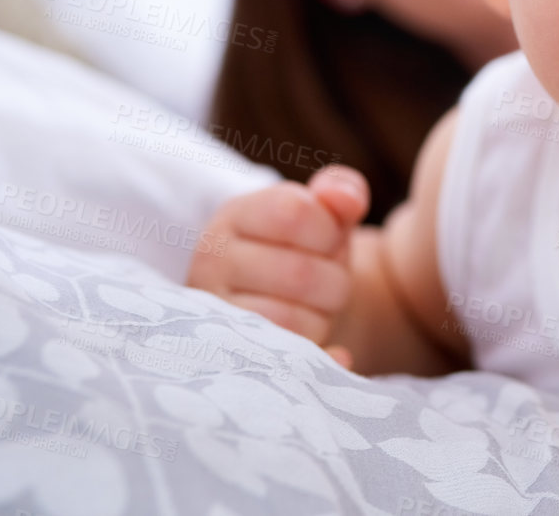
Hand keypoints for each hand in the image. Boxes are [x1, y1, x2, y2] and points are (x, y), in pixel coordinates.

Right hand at [188, 165, 370, 365]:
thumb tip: (347, 200)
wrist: (270, 298)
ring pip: (292, 323)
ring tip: (315, 306)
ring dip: (323, 316)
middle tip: (328, 279)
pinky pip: (283, 366)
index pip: (295, 213)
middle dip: (334, 278)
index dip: (330, 230)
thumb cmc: (297, 247)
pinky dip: (319, 359)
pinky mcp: (229, 360)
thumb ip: (340, 191)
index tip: (327, 239)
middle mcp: (211, 263)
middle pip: (301, 274)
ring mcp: (214, 316)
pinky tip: (336, 352)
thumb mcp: (319, 211)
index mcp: (235, 217)